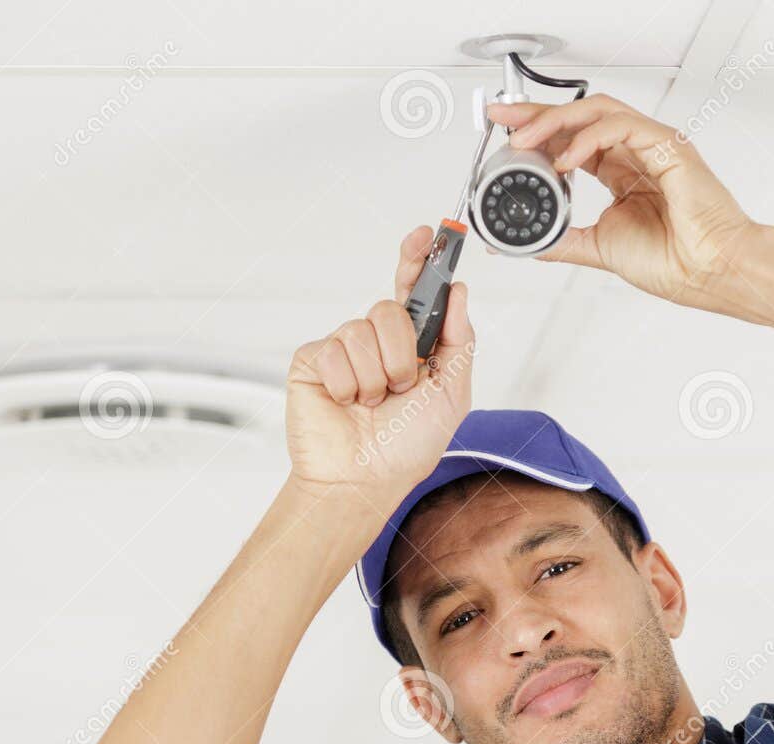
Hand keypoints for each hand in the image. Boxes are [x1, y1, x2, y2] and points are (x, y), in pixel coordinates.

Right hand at [285, 226, 473, 497]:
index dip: (418, 260)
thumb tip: (459, 291)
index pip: (413, 292)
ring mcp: (342, 349)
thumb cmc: (408, 447)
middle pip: (389, 309)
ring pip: (362, 330)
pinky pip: (334, 351)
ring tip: (370, 404)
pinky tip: (344, 403)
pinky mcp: (313, 360)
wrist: (365, 480)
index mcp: (411, 345)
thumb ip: (458, 342)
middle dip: (401, 354)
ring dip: (375, 377)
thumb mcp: (451, 395)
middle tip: (399, 389)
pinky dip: (346, 384)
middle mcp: (376, 342)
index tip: (429, 233)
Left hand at [487, 94, 757, 312]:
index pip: (574, 140)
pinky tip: (566, 160)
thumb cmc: (676, 262)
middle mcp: (638, 154)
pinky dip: (588, 138)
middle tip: (503, 118)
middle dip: (537, 114)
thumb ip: (564, 240)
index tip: (505, 133)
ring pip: (598, 112)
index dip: (539, 133)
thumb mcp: (600, 248)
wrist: (710, 273)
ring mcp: (654, 146)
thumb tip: (526, 243)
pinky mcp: (667, 146)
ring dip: (556, 121)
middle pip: (581, 117)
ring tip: (525, 139)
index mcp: (624, 174)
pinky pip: (620, 127)